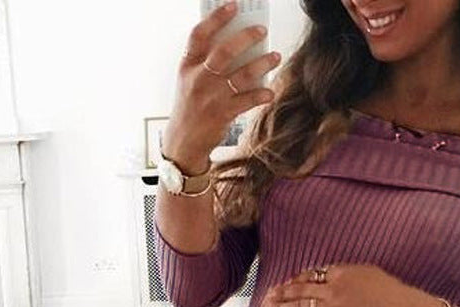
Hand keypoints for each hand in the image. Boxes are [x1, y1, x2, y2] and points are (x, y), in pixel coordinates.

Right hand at [163, 3, 280, 168]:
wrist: (183, 141)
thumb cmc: (191, 107)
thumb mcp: (190, 81)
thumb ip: (206, 63)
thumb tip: (238, 46)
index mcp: (188, 65)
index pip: (199, 34)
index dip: (216, 18)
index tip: (233, 6)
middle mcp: (199, 78)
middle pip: (224, 51)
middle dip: (246, 38)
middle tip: (261, 30)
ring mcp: (211, 97)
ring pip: (241, 75)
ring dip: (262, 64)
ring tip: (275, 56)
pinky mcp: (223, 114)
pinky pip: (247, 100)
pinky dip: (261, 95)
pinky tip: (270, 91)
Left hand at [260, 262, 416, 306]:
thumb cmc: (395, 295)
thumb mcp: (372, 274)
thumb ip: (352, 275)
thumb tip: (341, 277)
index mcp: (342, 272)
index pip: (312, 275)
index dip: (297, 280)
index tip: (288, 283)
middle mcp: (333, 287)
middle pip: (300, 289)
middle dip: (281, 293)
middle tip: (267, 296)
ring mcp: (332, 306)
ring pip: (299, 306)